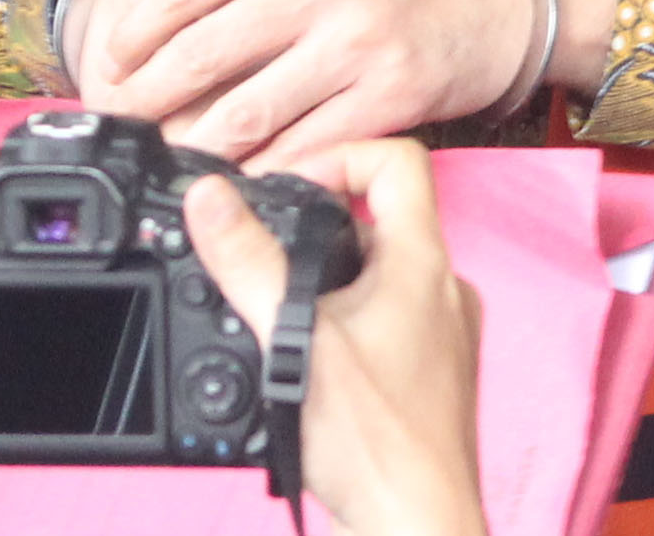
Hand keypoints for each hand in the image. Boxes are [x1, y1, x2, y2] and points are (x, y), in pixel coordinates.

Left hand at [90, 0, 540, 170]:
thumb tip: (172, 30)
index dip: (134, 37)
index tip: (109, 68)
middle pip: (203, 54)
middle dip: (145, 99)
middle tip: (120, 125)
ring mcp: (358, 41)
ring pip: (245, 113)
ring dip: (194, 146)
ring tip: (168, 160)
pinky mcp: (389, 97)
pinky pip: (304, 148)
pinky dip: (262, 171)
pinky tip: (239, 181)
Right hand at [184, 141, 484, 535]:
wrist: (415, 526)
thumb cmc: (375, 444)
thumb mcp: (293, 339)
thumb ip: (249, 262)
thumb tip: (210, 198)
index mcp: (423, 263)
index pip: (397, 161)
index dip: (338, 155)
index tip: (287, 184)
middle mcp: (443, 292)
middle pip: (382, 219)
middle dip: (317, 227)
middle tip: (265, 250)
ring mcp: (441, 337)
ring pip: (381, 277)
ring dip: (327, 283)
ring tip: (276, 313)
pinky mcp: (428, 380)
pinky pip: (386, 326)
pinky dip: (343, 327)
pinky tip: (304, 364)